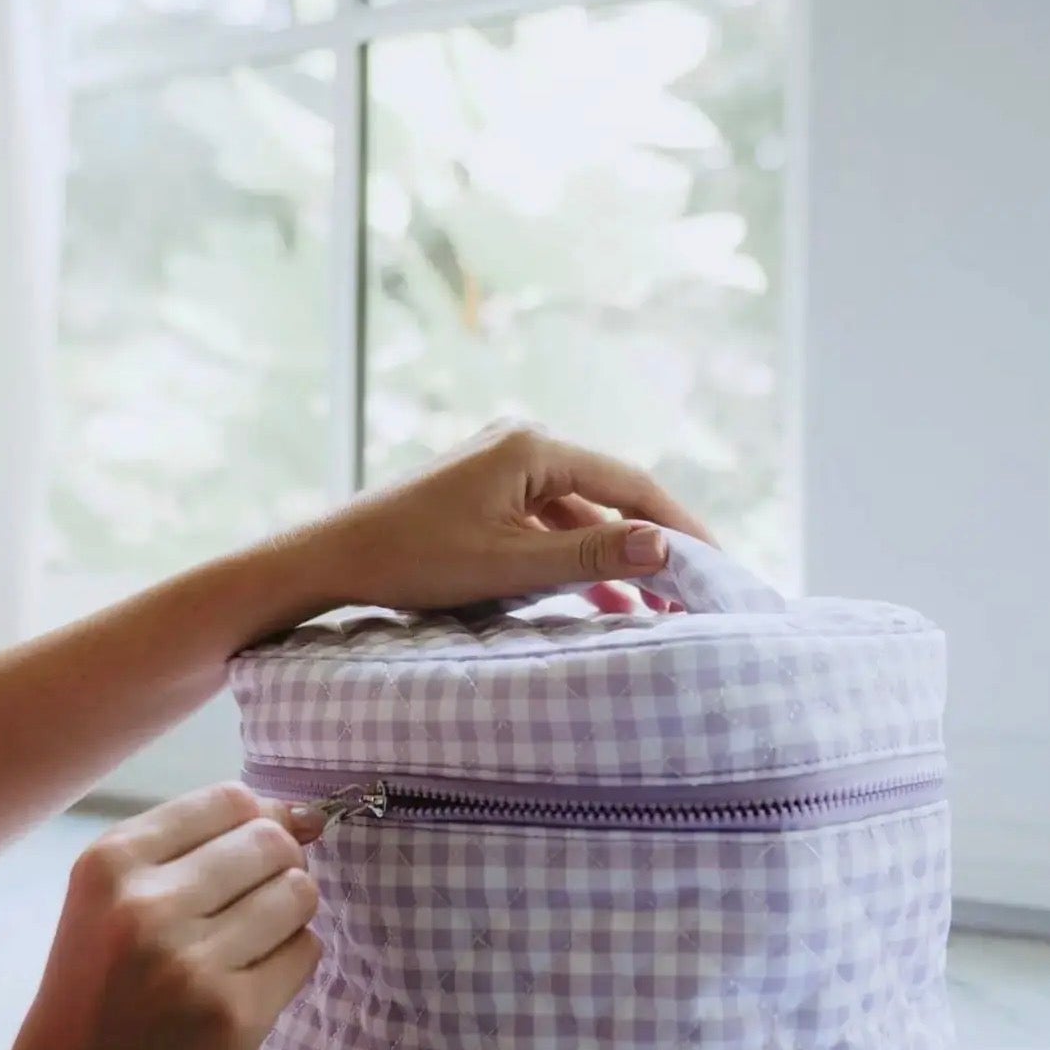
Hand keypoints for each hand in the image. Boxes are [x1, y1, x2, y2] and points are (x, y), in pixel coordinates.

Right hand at [0, 783, 325, 1049]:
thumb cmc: (97, 1000)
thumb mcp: (112, 908)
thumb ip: (193, 852)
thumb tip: (302, 816)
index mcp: (111, 864)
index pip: (229, 800)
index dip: (259, 819)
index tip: (257, 850)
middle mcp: (149, 903)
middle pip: (272, 842)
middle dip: (279, 868)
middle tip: (250, 910)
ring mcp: (194, 960)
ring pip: (299, 894)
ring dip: (290, 916)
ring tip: (248, 949)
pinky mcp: (236, 1012)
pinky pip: (307, 951)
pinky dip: (292, 963)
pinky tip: (250, 986)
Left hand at [296, 423, 715, 612]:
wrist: (333, 559)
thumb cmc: (414, 560)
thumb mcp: (511, 565)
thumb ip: (591, 555)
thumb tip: (665, 547)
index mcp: (534, 447)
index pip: (632, 484)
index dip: (680, 527)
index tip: (717, 566)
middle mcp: (523, 443)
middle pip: (612, 494)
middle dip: (652, 545)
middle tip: (695, 589)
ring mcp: (502, 465)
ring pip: (581, 514)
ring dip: (614, 558)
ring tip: (654, 606)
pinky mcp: (485, 492)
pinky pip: (549, 523)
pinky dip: (576, 557)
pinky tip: (600, 596)